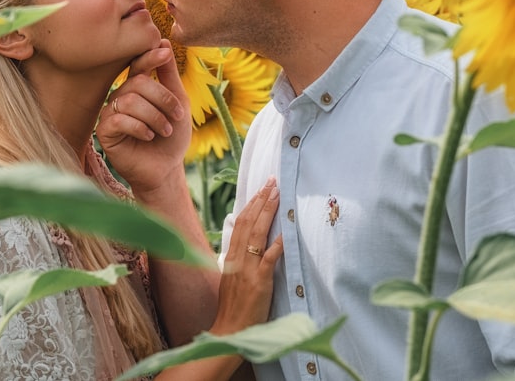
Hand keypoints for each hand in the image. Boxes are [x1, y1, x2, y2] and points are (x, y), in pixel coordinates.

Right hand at [97, 39, 190, 194]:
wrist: (166, 168)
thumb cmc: (172, 136)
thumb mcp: (178, 102)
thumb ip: (169, 75)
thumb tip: (164, 42)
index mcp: (137, 87)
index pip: (138, 65)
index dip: (150, 57)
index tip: (165, 52)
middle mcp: (121, 96)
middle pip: (137, 82)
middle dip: (163, 99)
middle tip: (176, 116)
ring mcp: (111, 113)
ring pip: (130, 100)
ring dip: (155, 116)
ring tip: (165, 130)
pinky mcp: (105, 132)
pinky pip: (119, 120)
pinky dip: (140, 127)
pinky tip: (148, 137)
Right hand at [210, 178, 283, 334]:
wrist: (229, 331)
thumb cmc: (233, 309)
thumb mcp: (232, 279)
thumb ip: (239, 261)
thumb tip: (248, 245)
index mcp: (231, 257)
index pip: (240, 224)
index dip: (251, 205)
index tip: (260, 189)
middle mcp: (238, 259)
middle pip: (248, 223)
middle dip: (260, 201)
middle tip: (271, 182)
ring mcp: (247, 270)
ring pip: (256, 234)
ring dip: (267, 212)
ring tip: (276, 194)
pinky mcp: (258, 282)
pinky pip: (268, 259)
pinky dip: (277, 244)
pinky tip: (285, 231)